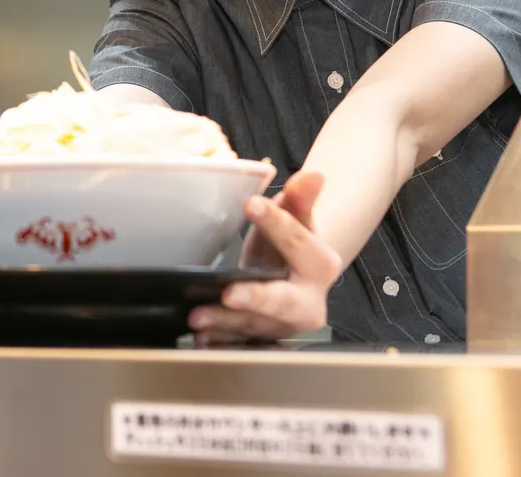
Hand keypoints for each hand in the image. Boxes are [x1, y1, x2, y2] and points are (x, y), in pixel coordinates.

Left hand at [189, 170, 341, 343]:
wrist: (292, 275)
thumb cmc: (289, 243)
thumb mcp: (295, 217)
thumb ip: (301, 197)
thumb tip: (314, 175)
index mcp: (321, 266)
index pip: (299, 242)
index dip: (277, 223)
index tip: (252, 205)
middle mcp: (308, 303)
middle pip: (282, 301)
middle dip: (255, 299)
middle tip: (229, 294)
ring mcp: (285, 326)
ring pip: (255, 325)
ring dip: (225, 323)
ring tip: (198, 316)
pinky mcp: (264, 340)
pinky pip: (241, 345)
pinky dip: (221, 343)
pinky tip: (203, 339)